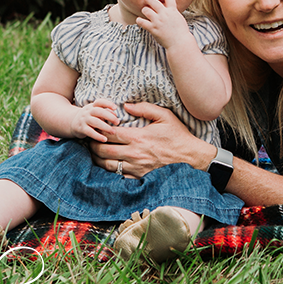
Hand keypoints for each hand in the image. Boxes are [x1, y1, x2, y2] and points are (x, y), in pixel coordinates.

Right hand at [69, 98, 118, 141]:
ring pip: (95, 122)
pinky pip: (90, 132)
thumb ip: (105, 113)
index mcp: (92, 106)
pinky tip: (104, 139)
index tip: (115, 108)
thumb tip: (115, 115)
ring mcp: (84, 119)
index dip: (108, 104)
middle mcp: (87, 111)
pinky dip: (98, 136)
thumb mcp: (95, 113)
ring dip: (105, 127)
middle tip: (117, 122)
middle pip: (98, 111)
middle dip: (109, 116)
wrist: (71, 123)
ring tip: (113, 132)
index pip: (100, 102)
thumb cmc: (89, 117)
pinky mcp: (81, 128)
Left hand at [89, 101, 209, 178]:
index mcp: (138, 137)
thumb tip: (126, 105)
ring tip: (96, 153)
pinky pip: (118, 177)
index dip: (99, 131)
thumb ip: (144, 108)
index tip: (97, 128)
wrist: (191, 157)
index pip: (109, 134)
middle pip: (103, 151)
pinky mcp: (139, 177)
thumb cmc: (178, 136)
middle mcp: (134, 153)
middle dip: (93, 146)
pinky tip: (109, 165)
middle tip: (91, 141)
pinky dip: (109, 171)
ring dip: (98, 159)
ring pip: (107, 165)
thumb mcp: (165, 116)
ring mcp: (136, 167)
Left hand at [137, 0, 187, 48]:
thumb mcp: (179, 18)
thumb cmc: (181, 32)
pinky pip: (141, 22)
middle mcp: (164, 14)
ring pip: (145, 10)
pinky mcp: (153, 29)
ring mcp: (158, 21)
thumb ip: (173, 12)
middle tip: (148, 1)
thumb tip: (168, 7)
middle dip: (149, 0)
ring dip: (144, 10)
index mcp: (172, 10)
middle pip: (153, 1)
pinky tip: (139, 20)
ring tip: (145, 12)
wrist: (180, 42)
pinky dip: (139, 20)